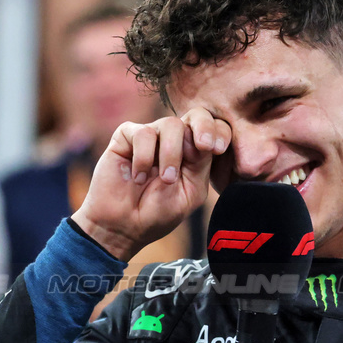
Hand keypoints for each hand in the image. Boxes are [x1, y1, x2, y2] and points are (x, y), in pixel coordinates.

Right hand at [71, 109, 228, 260]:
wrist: (123, 227)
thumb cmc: (158, 213)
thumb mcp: (190, 192)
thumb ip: (200, 164)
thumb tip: (200, 138)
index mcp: (195, 153)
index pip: (214, 129)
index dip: (219, 132)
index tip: (217, 150)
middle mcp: (175, 140)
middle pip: (196, 115)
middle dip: (204, 128)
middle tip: (204, 147)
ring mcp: (151, 136)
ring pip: (171, 124)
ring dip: (171, 154)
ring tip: (164, 179)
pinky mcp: (126, 136)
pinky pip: (142, 133)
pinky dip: (143, 158)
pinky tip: (138, 177)